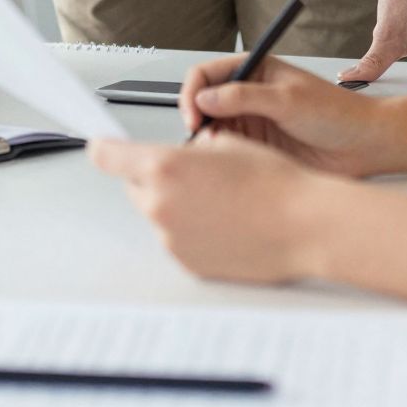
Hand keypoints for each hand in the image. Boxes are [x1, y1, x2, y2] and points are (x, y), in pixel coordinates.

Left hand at [90, 133, 343, 283]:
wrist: (304, 226)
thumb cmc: (275, 183)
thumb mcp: (227, 143)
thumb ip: (191, 148)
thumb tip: (183, 153)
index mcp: (164, 166)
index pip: (108, 155)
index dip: (106, 147)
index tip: (102, 145)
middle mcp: (160, 204)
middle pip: (136, 185)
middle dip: (155, 177)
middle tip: (195, 174)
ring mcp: (171, 238)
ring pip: (159, 213)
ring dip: (177, 205)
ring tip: (222, 201)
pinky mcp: (187, 262)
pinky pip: (178, 238)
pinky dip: (193, 230)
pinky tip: (227, 223)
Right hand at [179, 55, 395, 175]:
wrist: (364, 146)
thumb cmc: (336, 114)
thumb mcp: (288, 100)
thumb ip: (243, 97)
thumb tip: (203, 98)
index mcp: (255, 70)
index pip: (206, 74)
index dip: (193, 93)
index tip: (193, 115)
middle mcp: (248, 94)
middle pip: (203, 103)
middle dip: (196, 120)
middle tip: (200, 139)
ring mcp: (252, 122)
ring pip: (212, 129)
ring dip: (208, 141)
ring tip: (218, 154)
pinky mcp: (257, 147)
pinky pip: (228, 151)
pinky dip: (221, 157)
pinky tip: (229, 165)